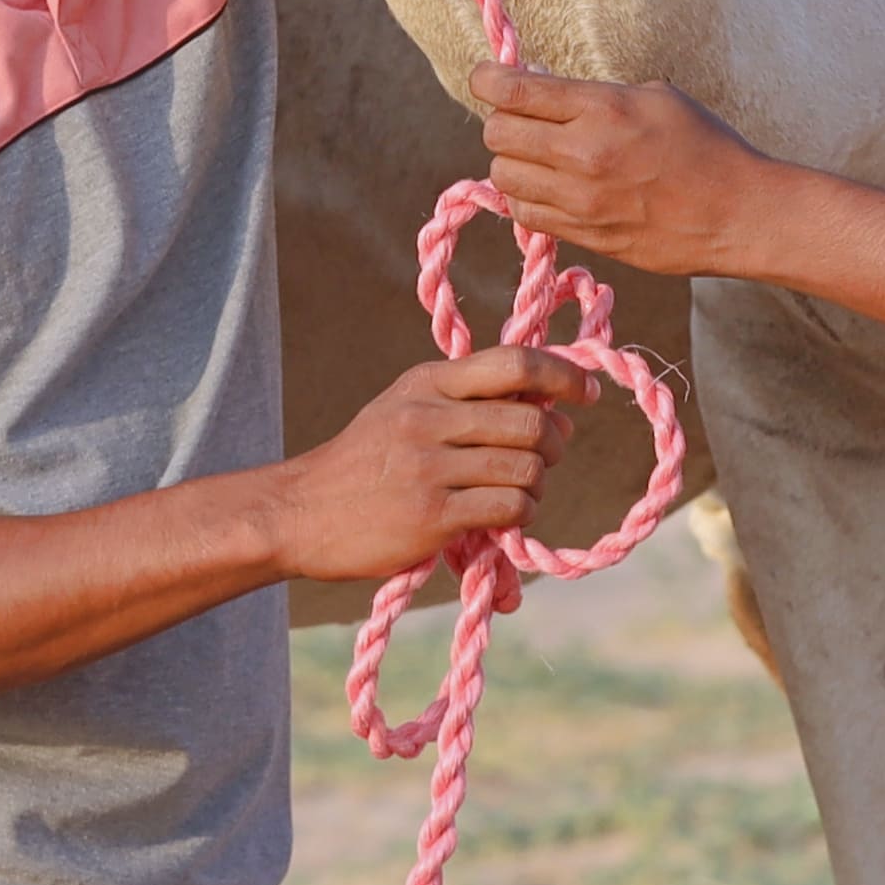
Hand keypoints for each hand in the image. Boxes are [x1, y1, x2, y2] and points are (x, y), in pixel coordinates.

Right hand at [265, 349, 587, 589]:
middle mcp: (429, 416)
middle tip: (544, 461)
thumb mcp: (404, 409)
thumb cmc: (363, 463)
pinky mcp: (432, 515)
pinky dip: (519, 516)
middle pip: (532, 422)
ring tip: (514, 495)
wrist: (299, 512)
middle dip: (554, 445)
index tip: (585, 393)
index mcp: (427, 381)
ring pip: (527, 468)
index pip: (515, 363)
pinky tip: (499, 521)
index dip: (563, 375)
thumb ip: (466, 401)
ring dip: (535, 487)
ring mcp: (430, 466)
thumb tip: (551, 407)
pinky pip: (509, 509)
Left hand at [479, 67, 781, 279]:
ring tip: (541, 157)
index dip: (487, 79)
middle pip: (496, 134)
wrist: (737, 213)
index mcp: (602, 109)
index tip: (487, 77)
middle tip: (525, 119)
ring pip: (503, 176)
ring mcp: (580, 201)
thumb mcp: (654, 97)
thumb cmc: (705, 145)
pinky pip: (526, 214)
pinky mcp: (585, 235)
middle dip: (504, 121)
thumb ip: (593, 94)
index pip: (512, 91)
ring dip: (514, 162)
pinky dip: (528, 198)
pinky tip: (552, 189)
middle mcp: (582, 155)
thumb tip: (542, 87)